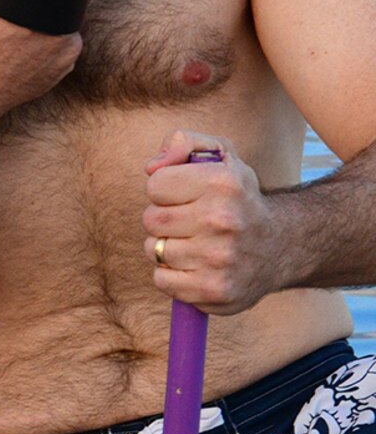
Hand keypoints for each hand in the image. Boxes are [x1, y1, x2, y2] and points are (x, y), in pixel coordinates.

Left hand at [143, 130, 282, 313]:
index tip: (187, 194)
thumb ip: (182, 142)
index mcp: (224, 183)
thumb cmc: (238, 197)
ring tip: (197, 243)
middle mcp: (224, 220)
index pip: (155, 184)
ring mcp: (220, 260)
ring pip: (154, 250)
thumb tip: (151, 167)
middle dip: (164, 219)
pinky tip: (197, 266)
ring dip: (167, 247)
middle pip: (151, 219)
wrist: (283, 246)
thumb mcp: (221, 155)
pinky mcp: (215, 291)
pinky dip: (172, 275)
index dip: (166, 189)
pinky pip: (162, 280)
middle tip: (191, 221)